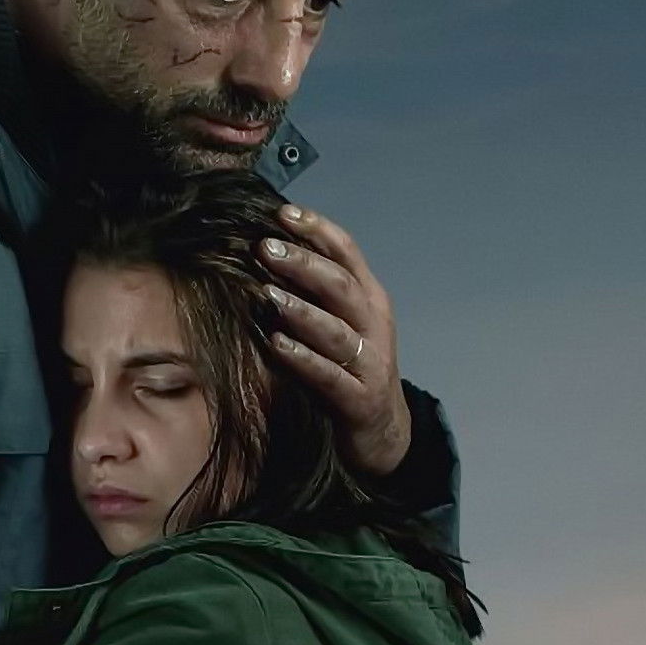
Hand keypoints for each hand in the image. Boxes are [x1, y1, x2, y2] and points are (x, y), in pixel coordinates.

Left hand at [257, 204, 410, 475]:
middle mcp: (373, 324)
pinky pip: (330, 376)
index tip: (282, 212)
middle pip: (341, 285)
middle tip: (264, 247)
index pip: (347, 252)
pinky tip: (277, 345)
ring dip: (301, 310)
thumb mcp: (338, 320)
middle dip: (303, 263)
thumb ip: (312, 288)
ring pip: (337, 331)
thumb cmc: (349, 365)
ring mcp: (370, 363)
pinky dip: (304, 359)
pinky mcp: (360, 400)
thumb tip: (263, 246)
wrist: (383, 432)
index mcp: (368, 297)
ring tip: (268, 294)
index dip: (317, 229)